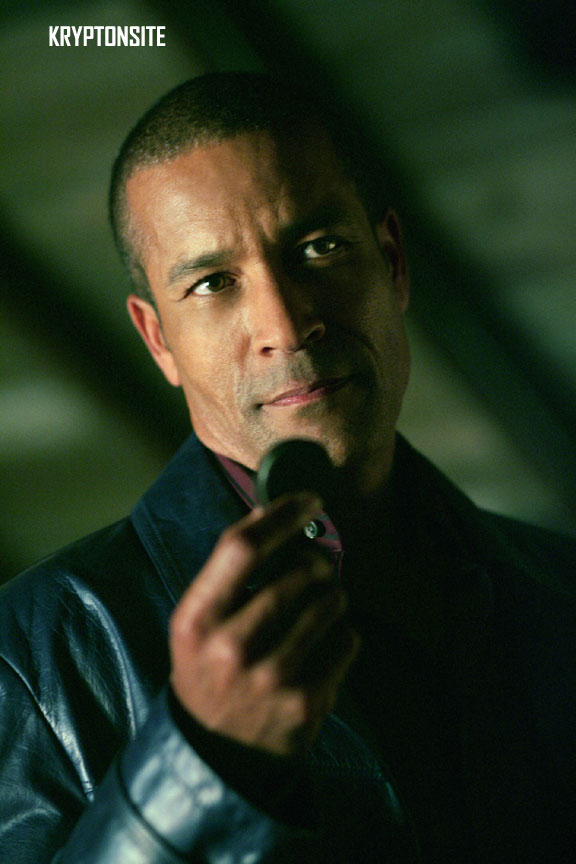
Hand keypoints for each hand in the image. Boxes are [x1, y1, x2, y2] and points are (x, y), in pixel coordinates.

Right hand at [170, 493, 358, 755]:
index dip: (282, 515)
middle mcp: (230, 647)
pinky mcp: (307, 702)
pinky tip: (322, 645)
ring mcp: (271, 678)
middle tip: (315, 569)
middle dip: (316, 562)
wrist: (215, 752)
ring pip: (330, 603)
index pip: (242, 548)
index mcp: (196, 619)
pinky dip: (343, 632)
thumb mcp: (198, 620)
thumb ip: (229, 571)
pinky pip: (348, 640)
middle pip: (298, 573)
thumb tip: (273, 513)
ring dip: (332, 596)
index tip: (310, 500)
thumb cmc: (209, 668)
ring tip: (316, 610)